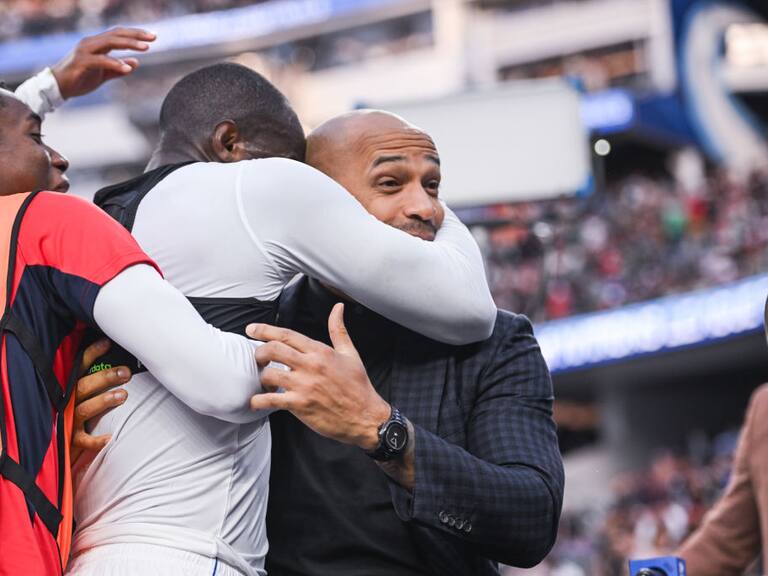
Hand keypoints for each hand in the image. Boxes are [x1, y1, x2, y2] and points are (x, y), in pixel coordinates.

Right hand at [52, 27, 155, 99]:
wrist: (58, 87)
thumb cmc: (80, 78)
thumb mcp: (104, 74)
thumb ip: (119, 68)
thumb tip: (136, 63)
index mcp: (97, 44)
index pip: (119, 34)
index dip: (135, 34)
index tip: (153, 37)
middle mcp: (91, 43)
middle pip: (116, 34)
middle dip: (136, 35)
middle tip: (153, 38)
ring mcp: (85, 51)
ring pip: (109, 42)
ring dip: (129, 44)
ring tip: (146, 49)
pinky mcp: (81, 62)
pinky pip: (101, 60)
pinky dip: (115, 63)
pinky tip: (128, 68)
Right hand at [70, 339, 130, 463]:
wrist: (46, 448)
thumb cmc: (65, 415)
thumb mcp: (71, 394)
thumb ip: (85, 380)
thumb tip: (109, 356)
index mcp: (64, 388)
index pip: (76, 367)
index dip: (90, 354)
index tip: (107, 343)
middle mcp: (63, 402)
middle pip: (83, 386)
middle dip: (105, 377)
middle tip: (126, 372)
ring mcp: (65, 420)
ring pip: (84, 409)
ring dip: (103, 401)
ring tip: (123, 395)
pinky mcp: (68, 440)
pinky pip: (82, 440)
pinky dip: (94, 440)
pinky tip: (109, 438)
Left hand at [247, 303, 389, 450]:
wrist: (365, 416)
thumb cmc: (358, 385)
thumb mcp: (350, 353)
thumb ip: (339, 330)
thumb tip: (338, 308)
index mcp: (320, 351)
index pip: (286, 335)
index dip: (264, 330)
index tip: (251, 329)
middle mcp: (310, 365)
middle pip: (272, 350)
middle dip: (259, 352)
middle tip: (258, 359)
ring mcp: (304, 385)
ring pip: (269, 374)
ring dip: (261, 377)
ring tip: (265, 382)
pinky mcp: (300, 405)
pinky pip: (271, 400)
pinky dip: (258, 401)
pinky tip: (257, 402)